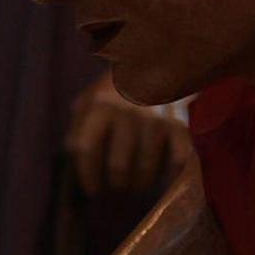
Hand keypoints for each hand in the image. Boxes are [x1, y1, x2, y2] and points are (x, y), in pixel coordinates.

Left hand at [62, 73, 187, 196]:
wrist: (161, 65)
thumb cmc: (119, 92)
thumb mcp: (90, 101)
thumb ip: (78, 128)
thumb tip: (74, 156)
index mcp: (100, 106)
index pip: (86, 149)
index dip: (88, 175)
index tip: (93, 189)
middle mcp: (127, 113)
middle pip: (118, 165)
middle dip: (117, 183)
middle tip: (119, 186)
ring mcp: (156, 119)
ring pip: (145, 169)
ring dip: (140, 182)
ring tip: (138, 182)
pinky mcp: (180, 125)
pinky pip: (175, 162)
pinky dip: (170, 174)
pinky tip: (165, 177)